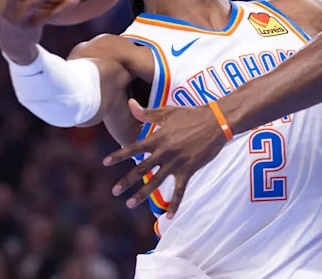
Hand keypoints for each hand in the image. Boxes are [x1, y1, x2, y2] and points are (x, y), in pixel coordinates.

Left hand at [103, 99, 227, 217]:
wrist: (216, 122)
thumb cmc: (192, 115)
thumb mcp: (168, 112)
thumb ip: (147, 113)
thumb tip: (129, 104)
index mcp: (158, 138)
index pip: (133, 148)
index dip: (118, 155)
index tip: (105, 163)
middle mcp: (165, 152)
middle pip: (141, 169)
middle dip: (126, 181)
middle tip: (114, 191)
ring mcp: (176, 163)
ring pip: (156, 182)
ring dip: (142, 194)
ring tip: (130, 204)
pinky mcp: (189, 170)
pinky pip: (180, 191)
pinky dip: (175, 204)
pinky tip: (169, 217)